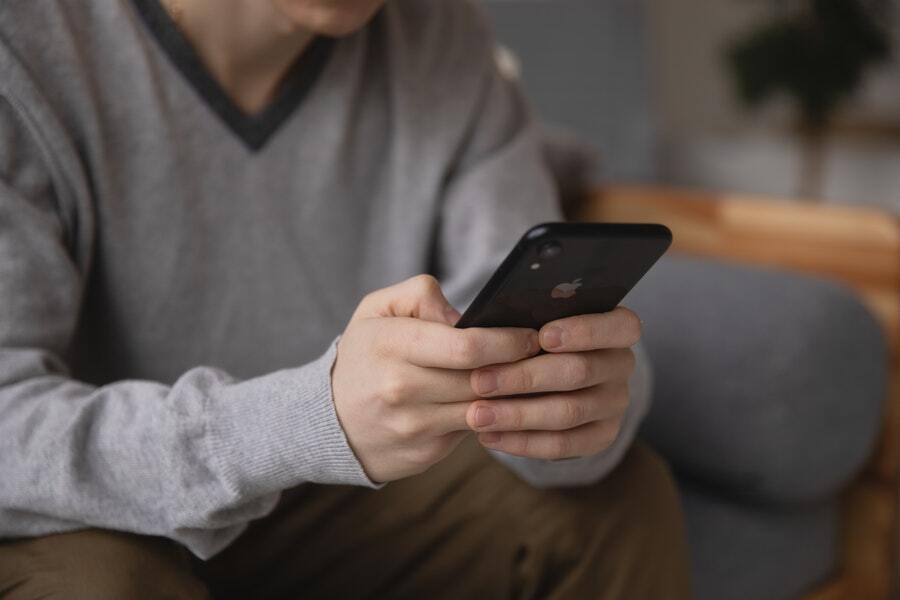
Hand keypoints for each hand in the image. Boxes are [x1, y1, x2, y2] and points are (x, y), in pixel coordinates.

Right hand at [332, 275, 538, 482]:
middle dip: (520, 368)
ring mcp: (413, 426)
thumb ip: (419, 294)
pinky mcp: (424, 454)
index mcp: (391, 345)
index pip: (467, 346)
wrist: (328, 420)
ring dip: (513, 396)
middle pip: (482, 379)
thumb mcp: (377, 310)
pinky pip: (473, 433)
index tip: (532, 336)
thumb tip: (464, 316)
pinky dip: (493, 417)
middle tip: (544, 356)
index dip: (508, 341)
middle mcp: (400, 389)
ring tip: (531, 378)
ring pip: (484, 409)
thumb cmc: (364, 355)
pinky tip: (503, 403)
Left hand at [466, 308, 640, 459]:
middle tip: (480, 381)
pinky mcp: (601, 436)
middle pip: (580, 371)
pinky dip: (523, 442)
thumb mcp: (531, 319)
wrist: (541, 380)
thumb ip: (522, 317)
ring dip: (517, 415)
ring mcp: (614, 403)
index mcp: (616, 327)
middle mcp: (621, 365)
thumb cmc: (531, 338)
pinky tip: (489, 437)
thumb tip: (486, 321)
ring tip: (477, 415)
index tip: (542, 336)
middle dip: (525, 377)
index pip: (620, 326)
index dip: (584, 330)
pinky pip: (563, 445)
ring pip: (568, 412)